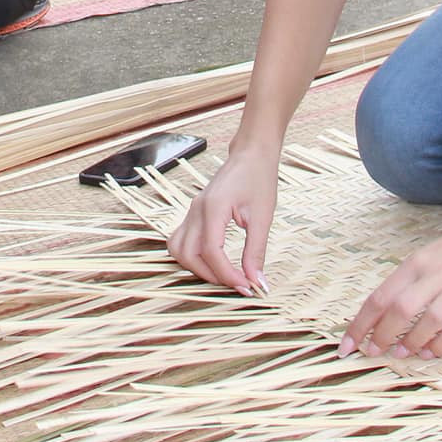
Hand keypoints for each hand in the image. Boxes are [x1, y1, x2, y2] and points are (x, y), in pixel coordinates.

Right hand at [166, 144, 279, 293]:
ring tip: (222, 274)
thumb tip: (256, 281)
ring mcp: (191, 211)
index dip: (227, 274)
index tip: (247, 286)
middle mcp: (196, 210)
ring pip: (178, 249)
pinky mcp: (194, 214)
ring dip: (197, 268)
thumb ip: (256, 251)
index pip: (211, 251)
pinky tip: (214, 261)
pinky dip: (192, 256)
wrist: (251, 155)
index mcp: (213, 208)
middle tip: (237, 283)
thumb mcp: (263, 217)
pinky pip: (181, 240)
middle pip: (188, 254)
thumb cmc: (259, 178)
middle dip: (210, 275)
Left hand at [338, 217, 441, 361]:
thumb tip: (378, 317)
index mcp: (415, 264)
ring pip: (428, 321)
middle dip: (381, 335)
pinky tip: (429, 353)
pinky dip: (440, 345)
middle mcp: (433, 275)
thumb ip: (404, 285)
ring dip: (410, 343)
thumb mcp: (425, 259)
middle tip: (372, 352)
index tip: (346, 344)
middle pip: (400, 309)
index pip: (380, 296)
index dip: (360, 323)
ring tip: (399, 354)